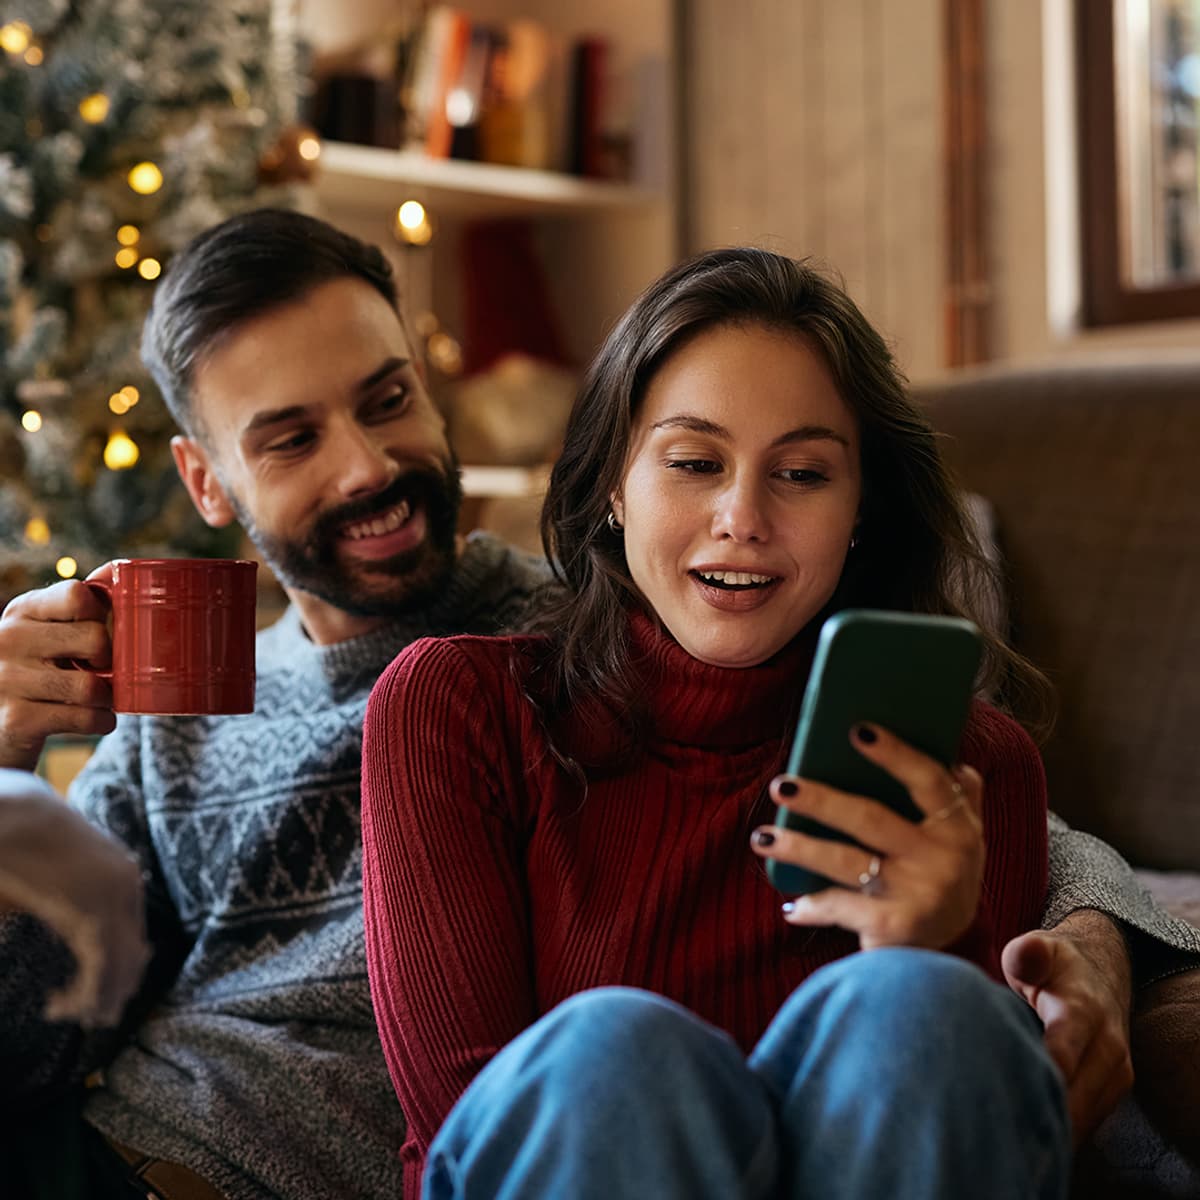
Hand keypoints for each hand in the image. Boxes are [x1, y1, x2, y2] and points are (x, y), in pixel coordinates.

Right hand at [0, 569, 116, 771]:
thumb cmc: (33, 671)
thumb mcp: (43, 632)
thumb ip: (73, 609)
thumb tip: (113, 573)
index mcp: (21, 611)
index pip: (77, 595)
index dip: (102, 614)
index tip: (99, 631)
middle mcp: (8, 639)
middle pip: (95, 639)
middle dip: (111, 661)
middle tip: (105, 671)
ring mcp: (7, 680)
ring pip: (91, 686)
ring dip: (108, 697)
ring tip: (102, 699)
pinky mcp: (16, 720)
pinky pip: (84, 718)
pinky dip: (102, 721)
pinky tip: (98, 719)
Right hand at [0, 768, 147, 1026]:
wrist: (8, 813)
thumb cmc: (20, 843)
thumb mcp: (55, 880)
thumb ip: (71, 911)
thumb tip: (81, 940)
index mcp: (121, 877)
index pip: (133, 935)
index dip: (119, 972)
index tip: (92, 997)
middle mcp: (127, 886)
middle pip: (133, 955)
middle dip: (112, 991)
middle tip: (90, 1020)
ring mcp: (113, 898)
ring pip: (120, 966)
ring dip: (95, 999)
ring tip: (63, 1013)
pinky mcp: (92, 911)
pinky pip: (101, 965)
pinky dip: (85, 994)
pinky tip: (56, 1005)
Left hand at [750, 722, 984, 950]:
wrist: (947, 965)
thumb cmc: (938, 882)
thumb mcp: (959, 841)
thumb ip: (960, 798)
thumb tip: (953, 756)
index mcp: (958, 826)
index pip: (929, 780)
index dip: (895, 754)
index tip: (857, 730)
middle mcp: (945, 858)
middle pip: (871, 818)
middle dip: (820, 800)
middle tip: (781, 786)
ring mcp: (921, 893)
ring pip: (846, 861)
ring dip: (799, 848)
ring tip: (761, 838)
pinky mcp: (897, 928)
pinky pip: (841, 907)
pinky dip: (813, 907)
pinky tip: (792, 907)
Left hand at [1002, 910, 1133, 1143]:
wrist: (1101, 973)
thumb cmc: (1053, 963)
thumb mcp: (1037, 948)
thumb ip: (1027, 954)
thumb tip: (1024, 954)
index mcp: (1083, 1012)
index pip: (1061, 1057)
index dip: (1032, 1079)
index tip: (996, 1094)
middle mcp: (1107, 1048)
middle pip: (1072, 1099)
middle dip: (1032, 1112)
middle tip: (987, 1123)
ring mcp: (1116, 1074)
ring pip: (1082, 1118)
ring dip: (1046, 1126)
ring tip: (999, 1131)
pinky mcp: (1114, 1091)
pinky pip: (1088, 1122)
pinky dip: (1059, 1128)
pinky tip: (1022, 1131)